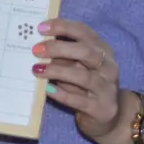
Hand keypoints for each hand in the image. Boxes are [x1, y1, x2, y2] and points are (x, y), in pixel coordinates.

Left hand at [32, 18, 132, 143]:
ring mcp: (106, 88)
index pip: (84, 32)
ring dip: (57, 71)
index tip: (41, 27)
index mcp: (102, 50)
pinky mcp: (101, 108)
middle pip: (86, 52)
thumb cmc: (86, 86)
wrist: (107, 117)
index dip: (63, 27)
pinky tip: (47, 90)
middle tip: (36, 50)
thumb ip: (63, 55)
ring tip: (37, 69)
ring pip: (83, 76)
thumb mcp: (77, 67)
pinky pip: (79, 100)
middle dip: (58, 48)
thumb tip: (37, 44)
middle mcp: (108, 67)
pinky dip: (62, 94)